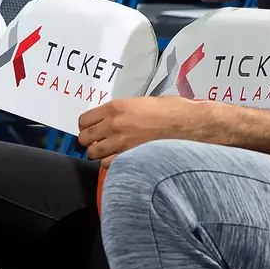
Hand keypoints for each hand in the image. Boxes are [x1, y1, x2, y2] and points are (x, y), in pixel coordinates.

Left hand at [78, 96, 224, 160]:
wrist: (186, 123)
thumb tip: (114, 118)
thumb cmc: (170, 111)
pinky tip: (121, 159)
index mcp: (115, 107)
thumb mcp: (141, 103)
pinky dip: (111, 164)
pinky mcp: (129, 157)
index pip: (84, 120)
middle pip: (84, 138)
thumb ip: (123, 112)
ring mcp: (120, 143)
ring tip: (110, 152)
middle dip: (89, 141)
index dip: (86, 126)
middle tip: (99, 142)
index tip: (91, 129)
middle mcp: (113, 124)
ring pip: (93, 154)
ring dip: (99, 154)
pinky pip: (107, 165)